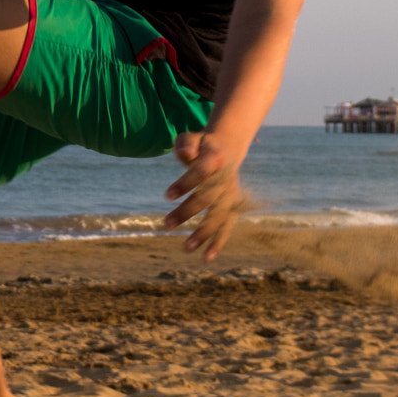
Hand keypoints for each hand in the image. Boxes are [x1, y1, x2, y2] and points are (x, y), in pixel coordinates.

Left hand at [163, 131, 248, 260]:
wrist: (227, 148)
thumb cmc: (201, 145)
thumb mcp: (192, 138)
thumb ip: (185, 144)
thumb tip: (184, 154)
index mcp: (215, 159)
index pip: (201, 172)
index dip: (185, 183)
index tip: (166, 196)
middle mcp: (226, 178)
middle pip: (209, 197)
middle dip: (187, 211)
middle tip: (166, 225)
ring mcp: (231, 194)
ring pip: (220, 216)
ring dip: (204, 233)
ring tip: (186, 249)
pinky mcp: (232, 206)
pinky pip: (227, 226)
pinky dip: (218, 242)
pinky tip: (205, 258)